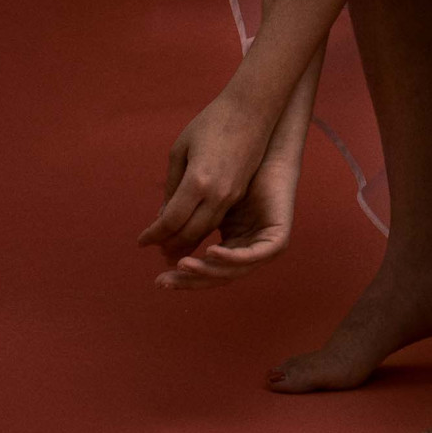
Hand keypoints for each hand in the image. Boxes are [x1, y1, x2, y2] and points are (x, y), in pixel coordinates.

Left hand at [139, 86, 276, 262]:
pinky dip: (202, 230)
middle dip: (169, 244)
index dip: (153, 234)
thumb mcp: (181, 150)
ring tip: (171, 248)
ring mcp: (232, 194)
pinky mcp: (241, 191)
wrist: (253, 109)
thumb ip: (172, 185)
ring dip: (187, 242)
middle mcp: (217, 193)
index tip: (141, 241)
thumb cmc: (211, 123)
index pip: (171, 221)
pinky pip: (218, 219)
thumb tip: (164, 214)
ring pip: (206, 230)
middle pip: (189, 232)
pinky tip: (192, 231)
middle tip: (155, 248)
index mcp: (197, 181)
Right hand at [152, 154, 297, 290]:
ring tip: (182, 265)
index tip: (153, 274)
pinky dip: (231, 257)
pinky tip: (210, 251)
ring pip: (230, 270)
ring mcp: (264, 248)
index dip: (178, 272)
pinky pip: (252, 256)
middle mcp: (247, 250)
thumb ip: (187, 214)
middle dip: (186, 281)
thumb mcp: (205, 193)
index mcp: (231, 244)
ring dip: (204, 270)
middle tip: (160, 282)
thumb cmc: (237, 165)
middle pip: (213, 275)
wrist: (268, 149)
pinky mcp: (277, 241)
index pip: (202, 268)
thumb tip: (158, 229)